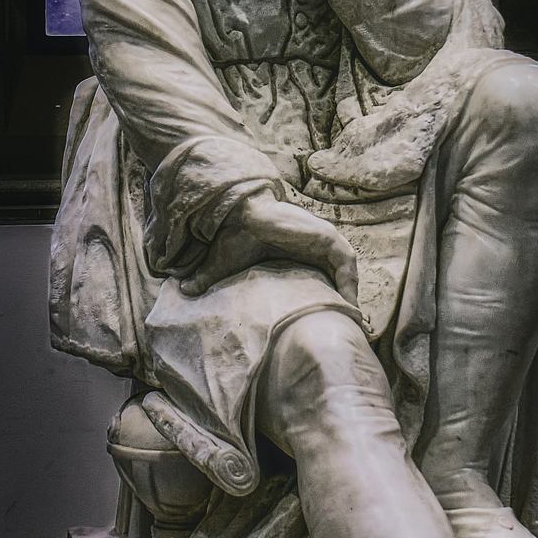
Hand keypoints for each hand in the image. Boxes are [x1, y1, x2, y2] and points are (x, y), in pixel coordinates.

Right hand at [179, 189, 358, 305]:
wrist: (241, 213)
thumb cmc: (237, 235)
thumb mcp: (226, 264)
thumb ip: (211, 278)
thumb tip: (184, 290)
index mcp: (301, 251)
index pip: (324, 276)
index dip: (330, 295)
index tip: (330, 319)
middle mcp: (315, 244)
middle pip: (340, 274)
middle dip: (345, 297)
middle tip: (351, 324)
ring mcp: (323, 238)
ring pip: (347, 269)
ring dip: (351, 290)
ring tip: (352, 317)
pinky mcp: (325, 235)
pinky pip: (346, 261)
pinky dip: (349, 280)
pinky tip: (348, 301)